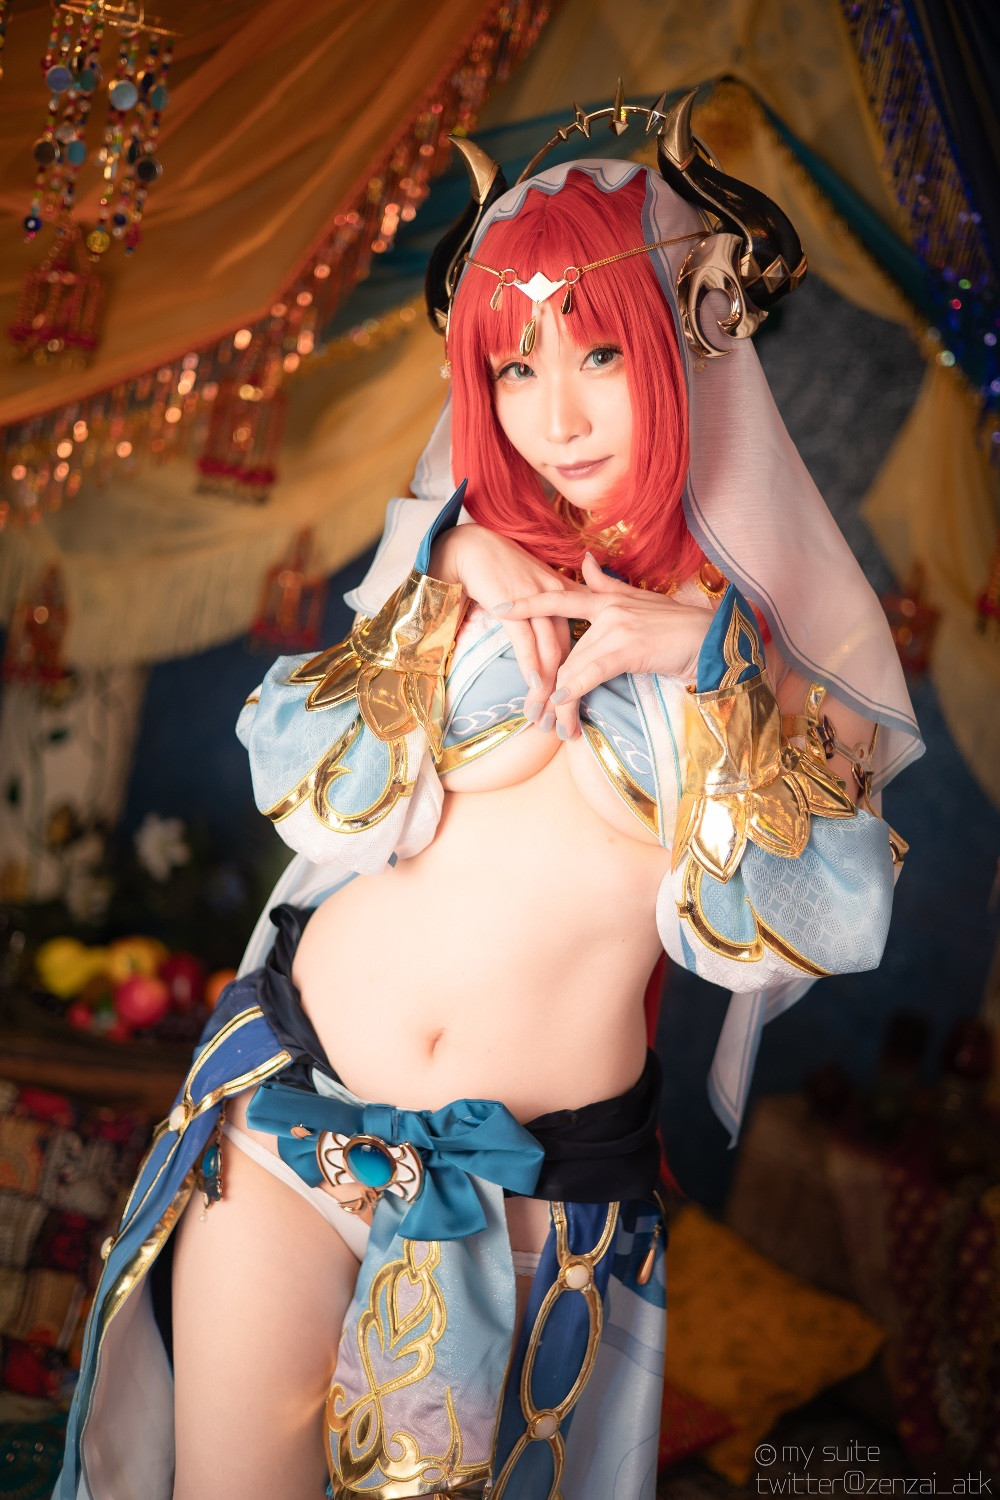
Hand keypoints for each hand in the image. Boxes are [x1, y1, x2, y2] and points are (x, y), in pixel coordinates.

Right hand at [430, 525, 570, 725]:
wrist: (471, 546)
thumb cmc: (499, 570)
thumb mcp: (532, 591)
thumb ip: (545, 616)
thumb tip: (548, 648)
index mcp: (564, 596)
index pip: (580, 642)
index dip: (579, 676)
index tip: (576, 706)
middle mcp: (556, 598)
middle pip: (569, 653)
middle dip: (566, 692)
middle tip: (563, 725)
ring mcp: (536, 600)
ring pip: (550, 651)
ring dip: (548, 688)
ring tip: (545, 717)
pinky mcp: (513, 602)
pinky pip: (526, 639)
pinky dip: (532, 663)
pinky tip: (536, 685)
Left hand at [500, 553, 712, 737]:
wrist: (711, 639)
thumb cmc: (678, 625)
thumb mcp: (640, 599)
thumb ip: (608, 585)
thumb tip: (587, 561)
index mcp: (608, 598)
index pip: (560, 598)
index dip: (528, 603)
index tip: (500, 607)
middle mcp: (608, 609)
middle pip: (565, 651)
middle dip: (548, 685)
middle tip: (534, 712)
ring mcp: (617, 626)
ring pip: (575, 666)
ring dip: (560, 700)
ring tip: (550, 724)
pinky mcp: (628, 647)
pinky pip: (591, 671)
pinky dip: (574, 689)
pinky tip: (560, 702)